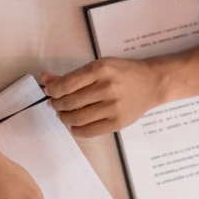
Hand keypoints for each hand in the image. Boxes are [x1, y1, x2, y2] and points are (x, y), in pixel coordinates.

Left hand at [40, 59, 171, 135]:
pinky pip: (89, 131)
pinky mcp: (118, 123)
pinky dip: (76, 129)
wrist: (151, 83)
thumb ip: (72, 75)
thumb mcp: (99, 67)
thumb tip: (46, 79)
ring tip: (63, 114)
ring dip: (64, 117)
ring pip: (77, 118)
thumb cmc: (122, 73)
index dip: (53, 91)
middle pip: (70, 102)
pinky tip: (74, 124)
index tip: (50, 92)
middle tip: (55, 104)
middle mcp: (107, 88)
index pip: (67, 84)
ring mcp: (113, 107)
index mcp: (101, 69)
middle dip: (56, 105)